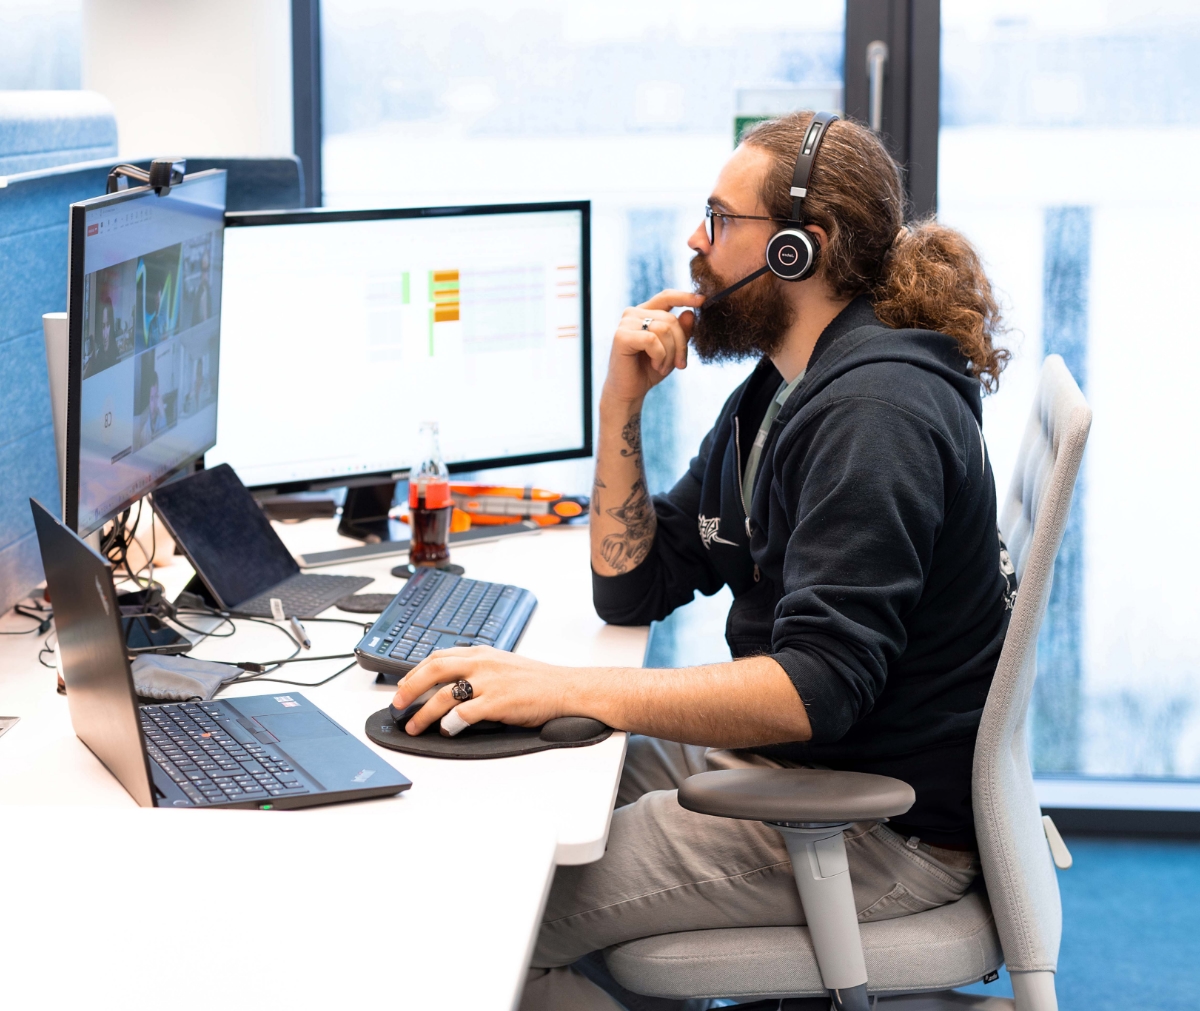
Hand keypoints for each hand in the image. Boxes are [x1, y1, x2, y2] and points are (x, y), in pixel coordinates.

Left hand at [391, 646, 583, 735]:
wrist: (564, 688)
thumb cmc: (535, 680)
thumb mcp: (500, 664)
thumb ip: (475, 669)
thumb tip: (447, 684)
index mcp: (480, 653)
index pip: (437, 657)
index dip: (414, 672)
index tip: (402, 687)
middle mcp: (481, 663)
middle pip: (434, 670)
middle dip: (410, 689)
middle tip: (397, 706)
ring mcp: (490, 682)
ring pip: (444, 695)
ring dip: (425, 714)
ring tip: (416, 727)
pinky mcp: (499, 701)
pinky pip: (465, 713)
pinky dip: (451, 723)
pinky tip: (447, 730)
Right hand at [601, 290, 702, 405]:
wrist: (629, 392)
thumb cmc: (649, 370)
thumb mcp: (673, 350)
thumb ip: (682, 332)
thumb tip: (690, 313)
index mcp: (645, 313)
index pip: (666, 297)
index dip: (685, 297)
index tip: (702, 300)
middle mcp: (633, 314)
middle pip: (670, 319)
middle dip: (681, 344)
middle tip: (680, 364)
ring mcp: (625, 323)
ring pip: (664, 329)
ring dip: (670, 353)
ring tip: (663, 367)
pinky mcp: (621, 336)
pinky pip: (652, 340)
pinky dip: (660, 356)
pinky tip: (655, 366)